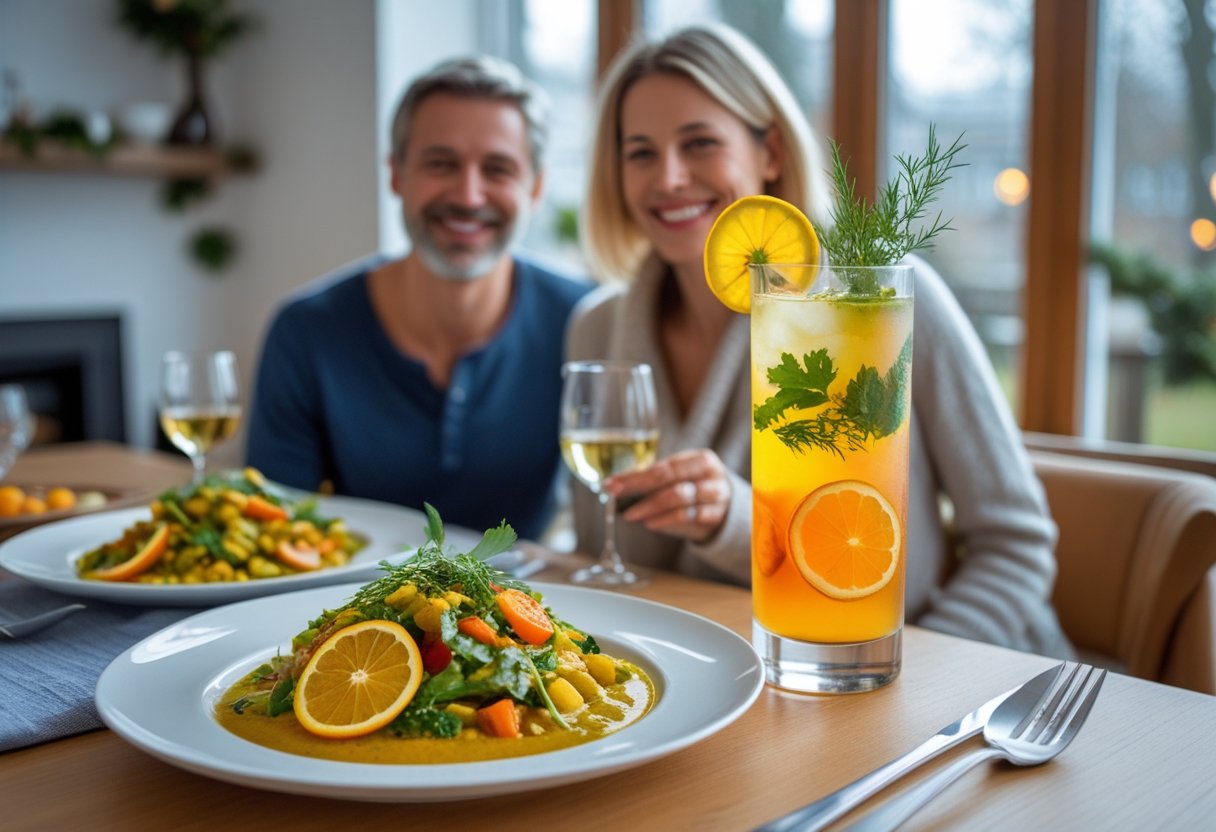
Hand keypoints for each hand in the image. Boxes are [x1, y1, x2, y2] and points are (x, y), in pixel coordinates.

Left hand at [604, 449, 731, 543]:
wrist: (728, 511)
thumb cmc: (695, 490)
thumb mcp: (678, 479)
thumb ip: (652, 479)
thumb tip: (616, 485)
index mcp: (699, 459)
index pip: (663, 466)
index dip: (635, 475)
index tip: (612, 483)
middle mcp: (710, 474)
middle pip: (670, 478)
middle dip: (638, 487)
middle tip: (615, 496)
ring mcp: (715, 495)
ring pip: (679, 497)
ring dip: (650, 506)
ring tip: (630, 513)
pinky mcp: (715, 516)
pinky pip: (688, 517)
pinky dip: (666, 520)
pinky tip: (650, 523)